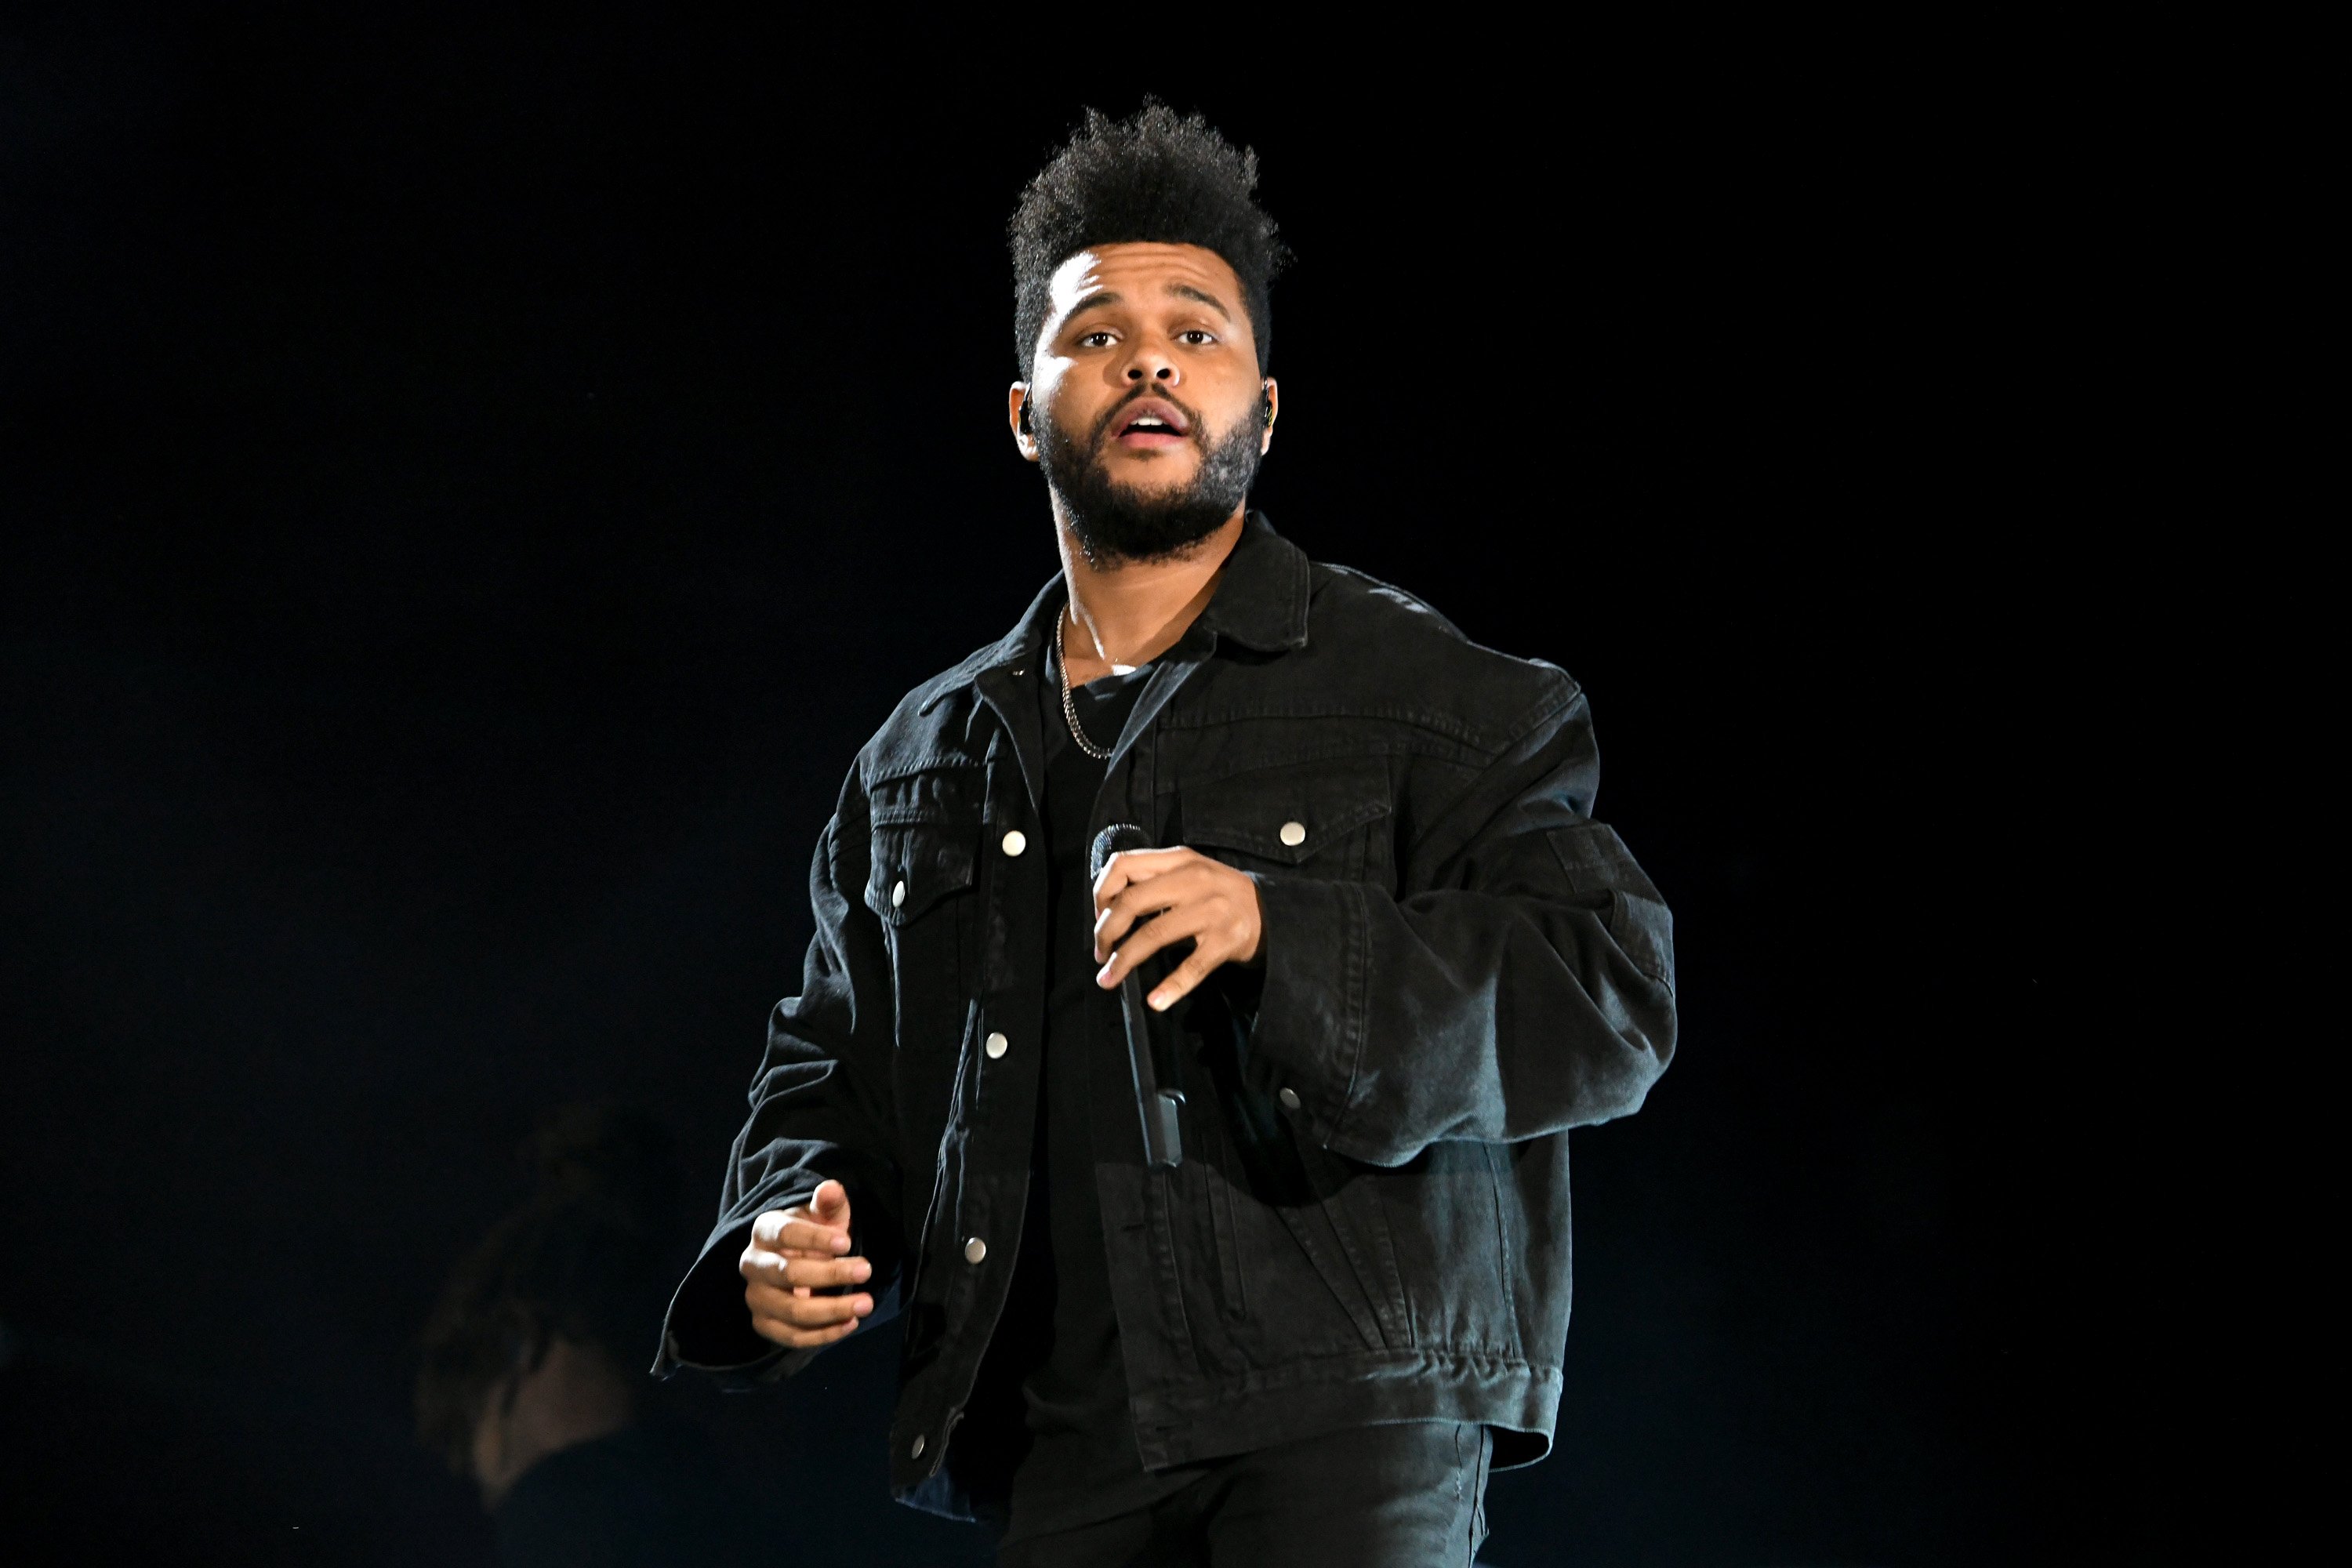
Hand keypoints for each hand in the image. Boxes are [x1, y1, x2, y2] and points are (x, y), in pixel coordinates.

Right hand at [739, 1179, 872, 1349]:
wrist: (798, 1260)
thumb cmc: (814, 1234)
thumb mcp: (823, 1213)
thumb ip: (827, 1202)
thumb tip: (831, 1188)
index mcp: (764, 1230)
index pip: (785, 1234)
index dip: (815, 1238)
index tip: (847, 1242)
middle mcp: (753, 1264)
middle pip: (789, 1274)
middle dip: (831, 1274)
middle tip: (867, 1270)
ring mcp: (756, 1297)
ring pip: (791, 1310)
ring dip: (831, 1310)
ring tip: (866, 1304)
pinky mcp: (763, 1324)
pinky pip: (791, 1336)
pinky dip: (823, 1334)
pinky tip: (851, 1323)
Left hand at [1092, 847, 1263, 1011]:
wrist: (1271, 912)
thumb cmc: (1220, 893)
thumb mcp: (1189, 870)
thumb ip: (1154, 878)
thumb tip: (1107, 907)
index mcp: (1179, 859)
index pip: (1124, 864)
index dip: (1101, 892)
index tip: (1099, 916)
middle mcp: (1193, 880)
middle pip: (1132, 902)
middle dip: (1106, 932)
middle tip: (1100, 953)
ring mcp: (1211, 910)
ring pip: (1153, 934)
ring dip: (1124, 960)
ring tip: (1108, 978)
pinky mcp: (1225, 941)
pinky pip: (1191, 967)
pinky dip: (1170, 987)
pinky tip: (1155, 1001)